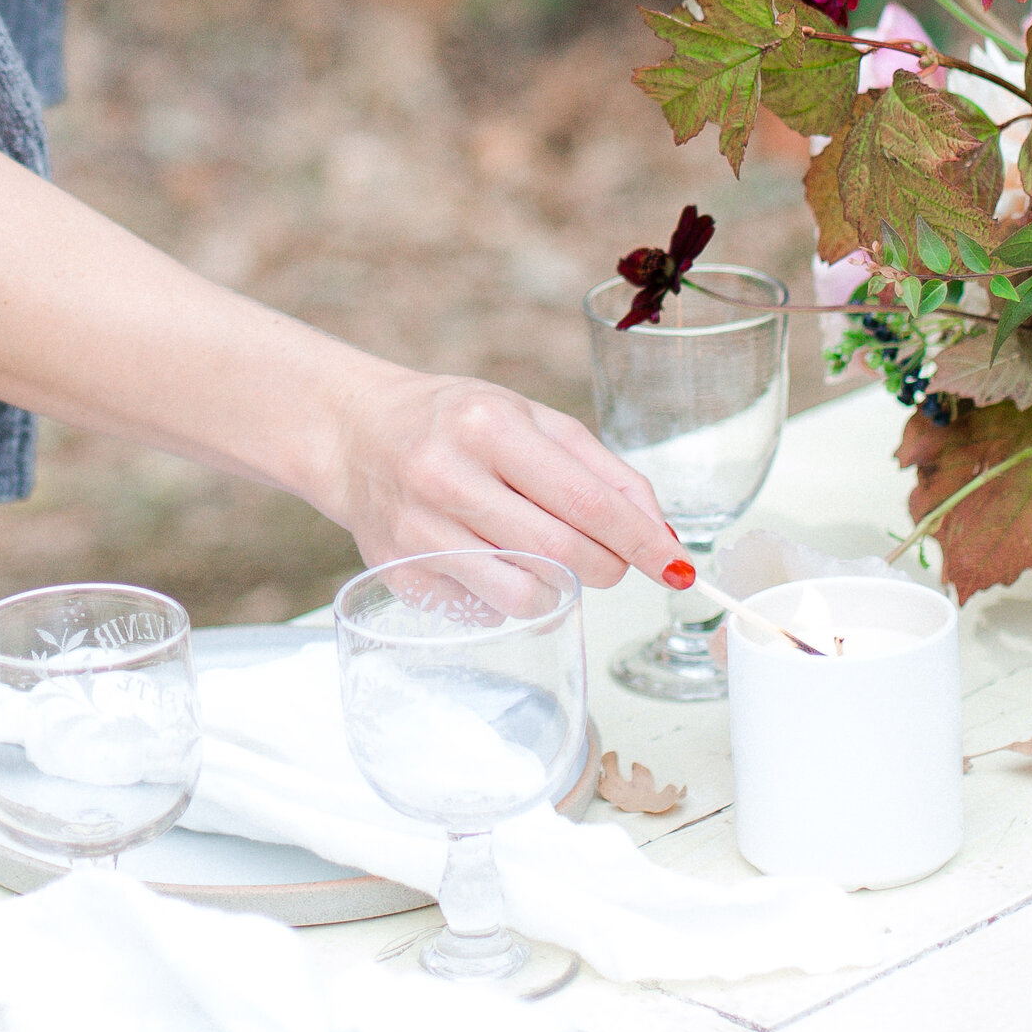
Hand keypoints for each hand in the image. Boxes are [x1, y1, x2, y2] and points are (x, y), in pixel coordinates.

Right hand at [328, 372, 686, 590]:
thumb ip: (601, 471)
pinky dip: (509, 598)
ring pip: (526, 594)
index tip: (678, 568)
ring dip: (560, 589)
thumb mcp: (529, 418)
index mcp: (489, 425)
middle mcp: (446, 475)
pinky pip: (486, 612)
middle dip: (608, 567)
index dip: (642, 541)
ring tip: (547, 559)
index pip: (588, 500)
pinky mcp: (399, 572)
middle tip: (610, 560)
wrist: (353, 433)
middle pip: (563, 552)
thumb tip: (663, 536)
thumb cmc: (456, 423)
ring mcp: (417, 529)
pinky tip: (491, 562)